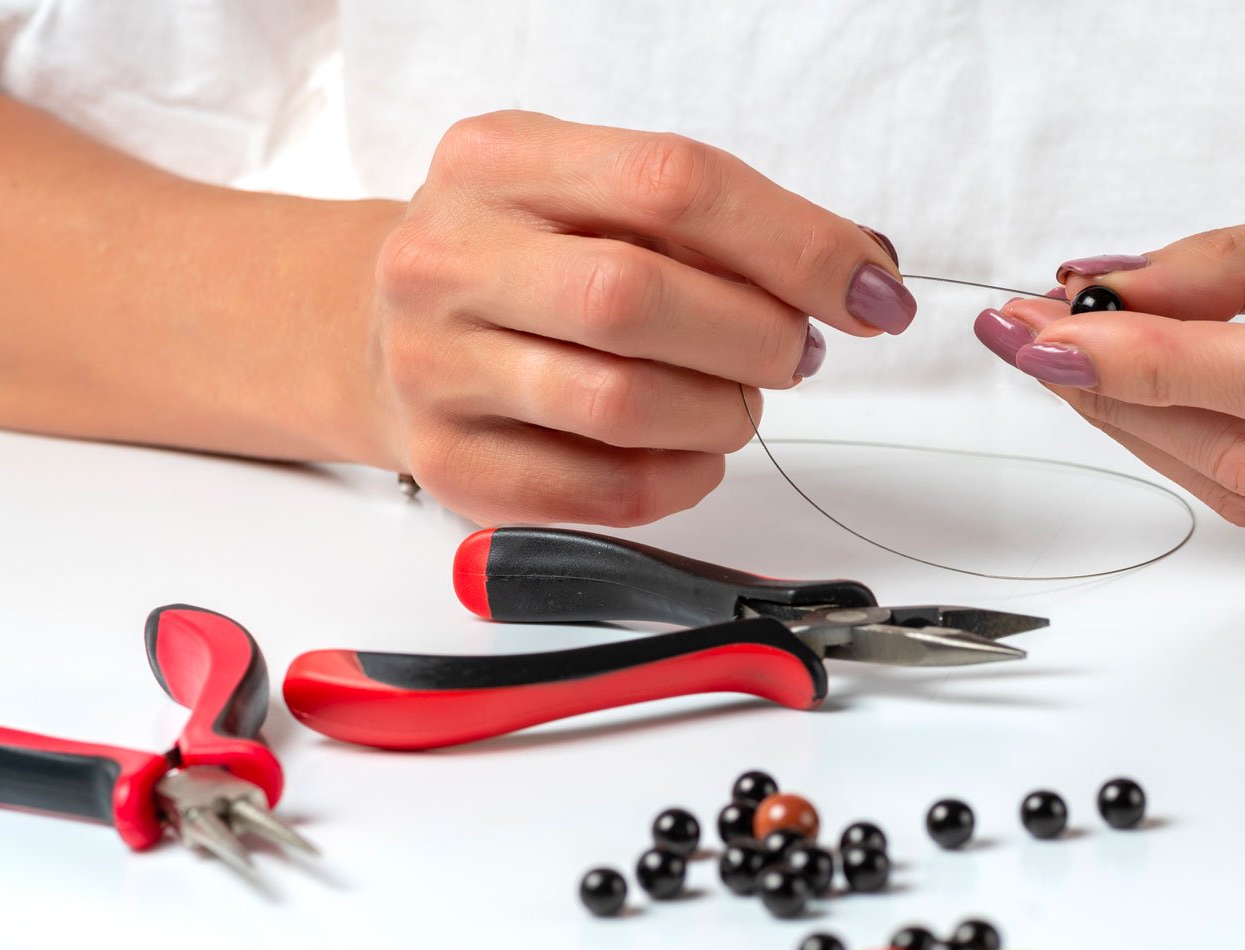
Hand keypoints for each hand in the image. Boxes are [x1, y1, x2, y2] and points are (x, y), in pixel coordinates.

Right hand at [367, 111, 914, 525]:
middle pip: (636, 299)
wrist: (374, 328)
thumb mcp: (589, 193)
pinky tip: (690, 452)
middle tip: (794, 352)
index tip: (869, 290)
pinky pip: (602, 493)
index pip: (671, 184)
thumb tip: (861, 271)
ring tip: (734, 401)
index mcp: (496, 161)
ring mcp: (436, 368)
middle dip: (754, 336)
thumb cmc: (518, 258)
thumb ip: (713, 222)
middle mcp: (447, 259)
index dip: (794, 244)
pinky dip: (680, 478)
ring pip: (622, 405)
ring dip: (721, 414)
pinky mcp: (453, 466)